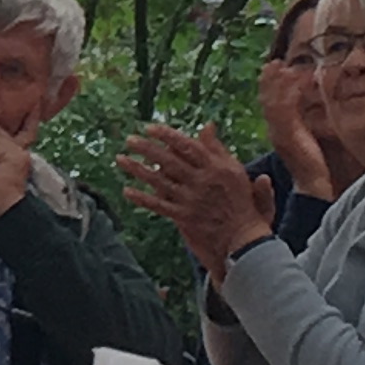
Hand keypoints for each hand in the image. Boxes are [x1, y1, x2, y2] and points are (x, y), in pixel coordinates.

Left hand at [120, 120, 273, 276]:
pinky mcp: (184, 217)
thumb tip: (207, 125)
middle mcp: (202, 182)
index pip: (187, 146)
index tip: (149, 127)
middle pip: (169, 161)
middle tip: (129, 140)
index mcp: (216, 168)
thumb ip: (219, 149)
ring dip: (137, 170)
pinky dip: (142, 198)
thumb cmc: (241, 201)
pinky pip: (159, 206)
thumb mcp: (235, 171)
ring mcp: (191, 200)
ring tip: (120, 159)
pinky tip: (127, 190)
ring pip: (160, 181)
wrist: (244, 239)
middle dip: (146, 149)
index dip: (167, 135)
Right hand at [256, 55, 333, 197]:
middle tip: (273, 61)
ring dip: (278, 83)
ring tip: (284, 66)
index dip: (268, 86)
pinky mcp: (290, 135)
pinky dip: (290, 94)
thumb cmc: (311, 167)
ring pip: (274, 102)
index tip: (270, 68)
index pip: (268, 104)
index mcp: (277, 132)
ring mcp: (281, 132)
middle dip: (268, 80)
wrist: (313, 187)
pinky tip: (299, 82)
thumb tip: (305, 110)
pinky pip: (286, 110)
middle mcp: (275, 130)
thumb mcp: (303, 143)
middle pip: (266, 100)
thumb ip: (299, 128)